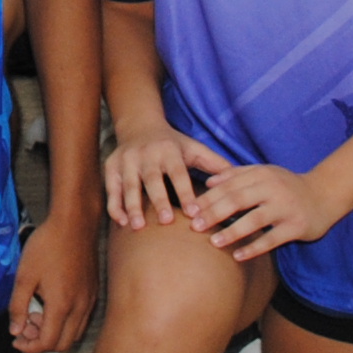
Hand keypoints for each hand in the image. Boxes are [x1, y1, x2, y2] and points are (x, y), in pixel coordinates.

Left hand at [11, 205, 98, 352]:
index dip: (29, 347)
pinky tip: (51, 304)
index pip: (47, 343)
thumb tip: (15, 331)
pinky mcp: (93, 292)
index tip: (16, 339)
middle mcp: (80, 307)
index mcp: (61, 305)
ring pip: (74, 333)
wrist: (75, 223)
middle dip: (41, 343)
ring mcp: (89, 300)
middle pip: (63, 344)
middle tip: (25, 326)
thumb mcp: (25, 275)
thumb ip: (18, 306)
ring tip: (36, 314)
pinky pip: (81, 320)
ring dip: (54, 333)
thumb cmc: (48, 245)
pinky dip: (66, 323)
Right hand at [103, 122, 231, 229]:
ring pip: (128, 185)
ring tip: (138, 227)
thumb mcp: (194, 149)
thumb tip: (241, 179)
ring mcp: (126, 161)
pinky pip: (111, 189)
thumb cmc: (173, 144)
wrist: (139, 125)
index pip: (178, 174)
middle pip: (152, 179)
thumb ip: (215, 164)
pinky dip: (115, 206)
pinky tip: (121, 223)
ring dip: (132, 206)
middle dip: (158, 200)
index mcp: (169, 151)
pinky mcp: (111, 167)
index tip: (194, 213)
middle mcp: (146, 155)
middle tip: (166, 222)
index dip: (185, 193)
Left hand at [187, 158, 340, 263]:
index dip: (208, 198)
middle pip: (237, 200)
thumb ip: (237, 175)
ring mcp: (285, 208)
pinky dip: (254, 248)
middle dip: (213, 213)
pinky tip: (237, 256)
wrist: (324, 194)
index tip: (190, 210)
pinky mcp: (295, 226)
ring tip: (213, 242)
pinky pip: (271, 239)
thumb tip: (209, 181)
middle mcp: (272, 189)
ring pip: (254, 220)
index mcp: (261, 175)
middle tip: (194, 227)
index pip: (229, 186)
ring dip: (232, 232)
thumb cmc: (287, 186)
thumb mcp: (264, 173)